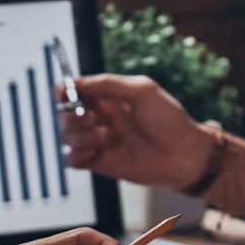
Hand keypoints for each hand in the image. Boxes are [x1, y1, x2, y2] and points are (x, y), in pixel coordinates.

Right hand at [62, 75, 214, 189]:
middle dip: (73, 116)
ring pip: (66, 136)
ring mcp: (98, 141)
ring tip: (106, 138)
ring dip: (80, 136)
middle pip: (65, 114)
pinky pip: (71, 159)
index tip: (62, 93)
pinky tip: (94, 152)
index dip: (64, 91)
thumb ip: (109, 83)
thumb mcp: (143, 90)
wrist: (182, 156)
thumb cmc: (169, 121)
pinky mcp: (98, 162)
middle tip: (95, 119)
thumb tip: (79, 82)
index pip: (75, 91)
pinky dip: (76, 155)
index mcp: (109, 98)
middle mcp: (100, 119)